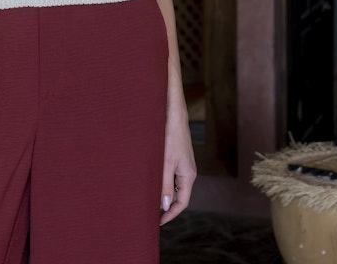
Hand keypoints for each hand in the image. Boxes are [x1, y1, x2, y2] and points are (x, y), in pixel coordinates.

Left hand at [159, 101, 195, 224]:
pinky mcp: (177, 158)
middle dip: (166, 206)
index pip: (182, 203)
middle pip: (178, 196)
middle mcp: (188, 172)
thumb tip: (165, 206)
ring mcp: (183, 165)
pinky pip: (171, 176)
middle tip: (150, 213)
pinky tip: (151, 182)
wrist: (173, 114)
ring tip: (148, 199)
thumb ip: (165, 185)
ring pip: (174, 186)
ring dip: (163, 194)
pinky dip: (162, 183)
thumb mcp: (165, 163)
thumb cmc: (170, 136)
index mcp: (188, 176)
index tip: (158, 222)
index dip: (171, 214)